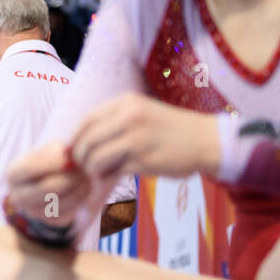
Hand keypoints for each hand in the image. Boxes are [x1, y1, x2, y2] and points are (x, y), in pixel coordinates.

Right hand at [5, 141, 93, 227]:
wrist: (46, 186)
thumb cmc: (48, 162)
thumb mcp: (47, 151)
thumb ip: (56, 152)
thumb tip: (69, 158)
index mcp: (13, 174)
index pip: (30, 169)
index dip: (53, 162)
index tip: (71, 157)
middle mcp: (18, 196)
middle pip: (47, 188)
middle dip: (70, 176)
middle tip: (83, 168)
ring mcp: (33, 212)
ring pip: (62, 201)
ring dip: (79, 186)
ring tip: (86, 175)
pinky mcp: (50, 221)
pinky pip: (71, 210)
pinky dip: (81, 196)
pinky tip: (85, 185)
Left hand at [71, 92, 219, 183]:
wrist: (205, 140)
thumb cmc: (169, 128)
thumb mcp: (141, 112)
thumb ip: (113, 121)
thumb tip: (80, 140)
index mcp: (126, 103)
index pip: (86, 121)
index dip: (75, 139)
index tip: (74, 151)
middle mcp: (129, 117)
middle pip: (87, 142)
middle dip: (80, 158)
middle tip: (85, 167)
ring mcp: (137, 139)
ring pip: (96, 158)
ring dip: (94, 170)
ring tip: (101, 172)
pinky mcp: (145, 160)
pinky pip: (115, 172)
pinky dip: (110, 177)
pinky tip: (117, 175)